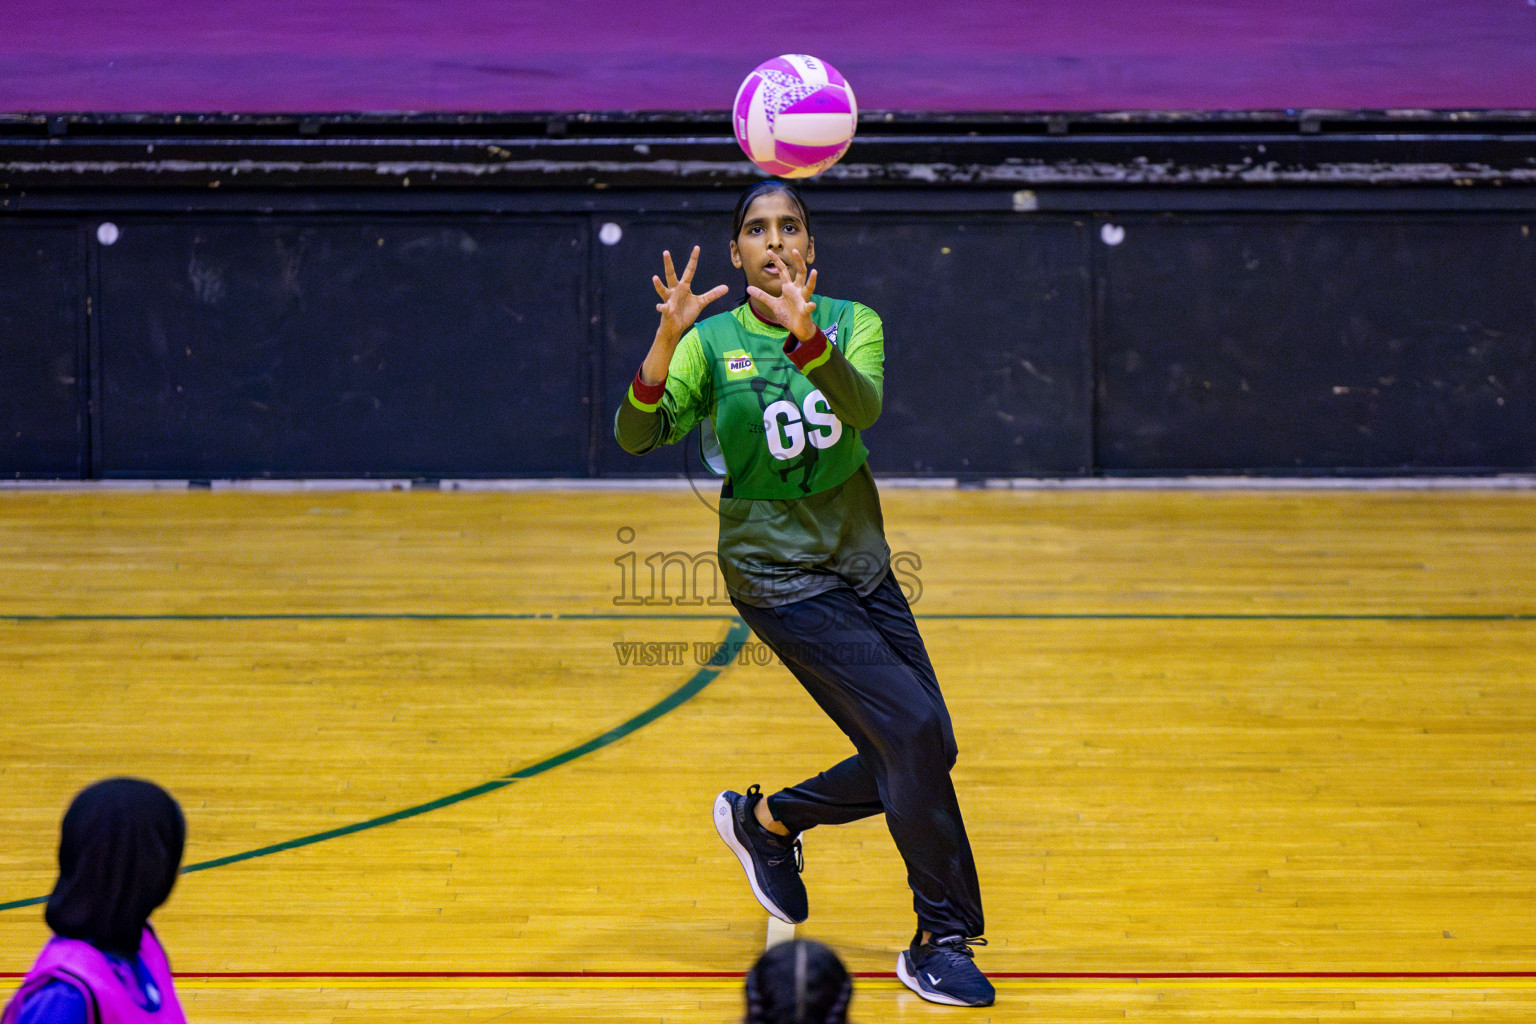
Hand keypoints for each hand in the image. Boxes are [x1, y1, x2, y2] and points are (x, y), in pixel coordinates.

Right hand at [640, 247, 726, 385]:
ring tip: (655, 278)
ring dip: (658, 285)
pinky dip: (662, 307)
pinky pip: (663, 308)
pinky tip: (660, 307)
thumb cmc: (686, 313)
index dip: (693, 260)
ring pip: (663, 290)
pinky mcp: (666, 310)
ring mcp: (669, 300)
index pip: (689, 271)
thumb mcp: (701, 303)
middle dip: (668, 264)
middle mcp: (675, 291)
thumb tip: (726, 287)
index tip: (697, 248)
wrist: (675, 327)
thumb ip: (712, 295)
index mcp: (684, 287)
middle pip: (671, 275)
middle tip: (665, 252)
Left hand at [747, 248, 817, 340]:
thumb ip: (762, 295)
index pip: (783, 271)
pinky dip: (810, 306)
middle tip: (795, 250)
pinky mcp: (805, 310)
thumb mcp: (773, 304)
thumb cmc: (788, 314)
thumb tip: (748, 288)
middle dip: (798, 261)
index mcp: (789, 288)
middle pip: (800, 273)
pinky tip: (811, 305)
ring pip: (809, 288)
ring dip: (812, 280)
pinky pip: (808, 307)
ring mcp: (802, 300)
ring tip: (814, 271)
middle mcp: (797, 291)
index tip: (769, 251)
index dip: (777, 261)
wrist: (798, 328)